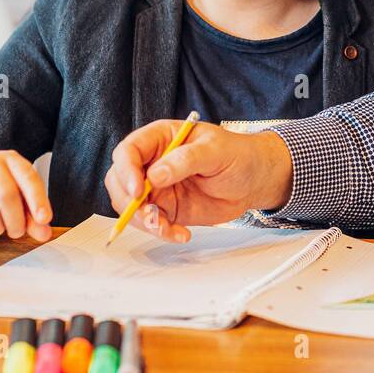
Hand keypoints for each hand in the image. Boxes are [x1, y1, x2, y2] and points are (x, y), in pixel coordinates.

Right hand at [106, 119, 293, 242]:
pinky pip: (151, 222)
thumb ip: (186, 160)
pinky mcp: (166, 207)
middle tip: (152, 216)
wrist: (254, 180)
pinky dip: (160, 232)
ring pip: (130, 206)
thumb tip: (155, 175)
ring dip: (144, 221)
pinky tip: (181, 234)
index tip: (137, 190)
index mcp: (160, 138)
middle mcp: (152, 162)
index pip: (128, 151)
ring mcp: (157, 187)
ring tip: (168, 229)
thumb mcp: (216, 151)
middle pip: (119, 181)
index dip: (126, 170)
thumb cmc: (237, 155)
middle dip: (129, 202)